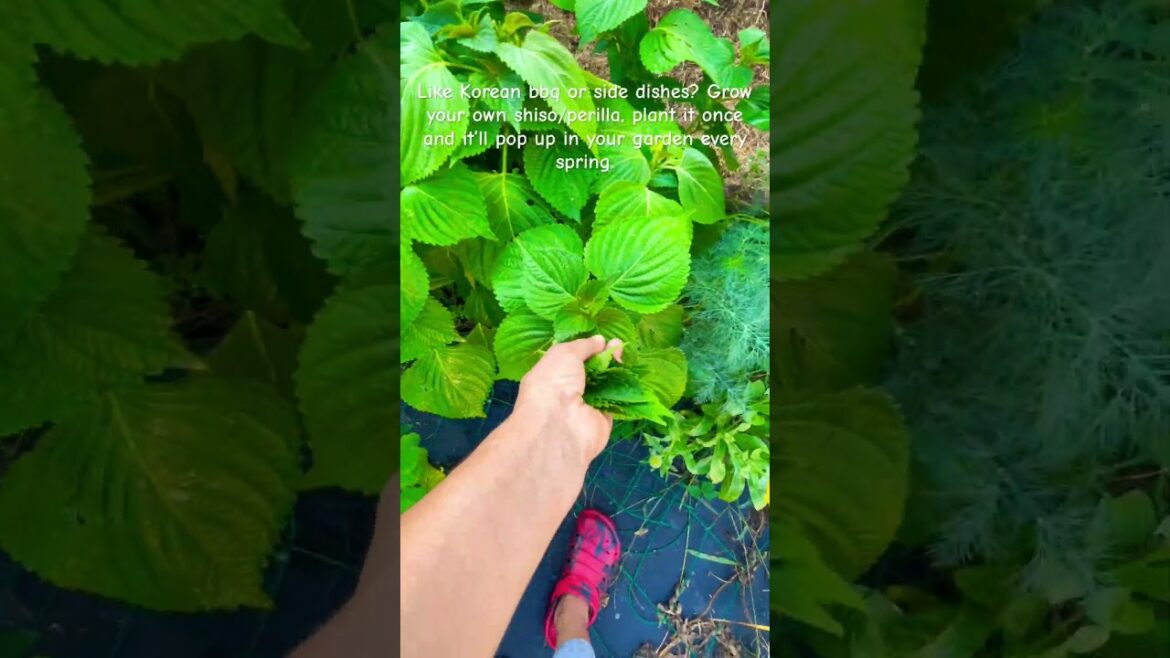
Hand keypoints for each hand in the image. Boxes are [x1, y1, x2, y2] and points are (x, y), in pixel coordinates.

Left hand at [510, 335, 622, 463]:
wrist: (560, 424)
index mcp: (550, 375)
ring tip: (623, 352)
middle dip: (603, 355)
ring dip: (615, 368)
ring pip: (604, 383)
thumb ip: (583, 345)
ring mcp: (585, 405)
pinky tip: (630, 371)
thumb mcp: (564, 354)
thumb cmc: (554, 382)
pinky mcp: (603, 418)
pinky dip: (624, 386)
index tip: (601, 339)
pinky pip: (615, 400)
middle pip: (589, 370)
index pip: (569, 359)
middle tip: (617, 344)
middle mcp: (566, 390)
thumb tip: (599, 340)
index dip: (586, 348)